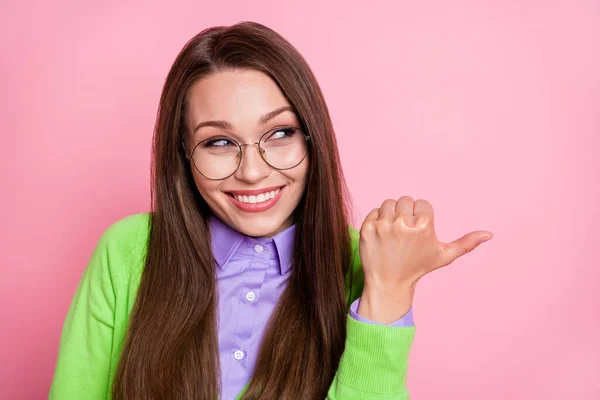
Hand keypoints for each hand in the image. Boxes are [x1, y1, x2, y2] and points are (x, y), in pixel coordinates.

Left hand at [357, 196, 492, 322]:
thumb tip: (489, 234)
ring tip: (393, 234)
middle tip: (404, 234)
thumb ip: (466, 244)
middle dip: (406, 213)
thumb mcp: (443, 256)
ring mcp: (383, 225)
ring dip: (391, 214)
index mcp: (424, 226)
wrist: (388, 283)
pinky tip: (381, 236)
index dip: (421, 217)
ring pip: (389, 203)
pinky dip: (377, 220)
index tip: (417, 233)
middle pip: (405, 200)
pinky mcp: (367, 228)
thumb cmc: (417, 267)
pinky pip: (374, 211)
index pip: (422, 204)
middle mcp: (403, 224)